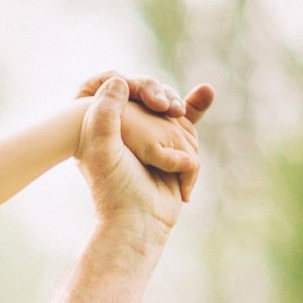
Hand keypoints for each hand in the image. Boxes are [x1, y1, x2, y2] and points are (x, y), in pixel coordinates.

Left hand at [78, 77, 196, 235]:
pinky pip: (187, 129)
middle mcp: (124, 131)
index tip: (149, 98)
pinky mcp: (170, 152)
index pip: (125, 89)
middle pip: (155, 101)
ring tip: (167, 155)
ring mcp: (149, 142)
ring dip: (179, 131)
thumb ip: (104, 115)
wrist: (139, 223)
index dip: (140, 89)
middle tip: (169, 111)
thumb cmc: (116, 189)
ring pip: (175, 119)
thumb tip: (118, 79)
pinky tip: (201, 101)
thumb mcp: (103, 150)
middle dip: (165, 107)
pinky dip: (193, 120)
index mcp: (102, 126)